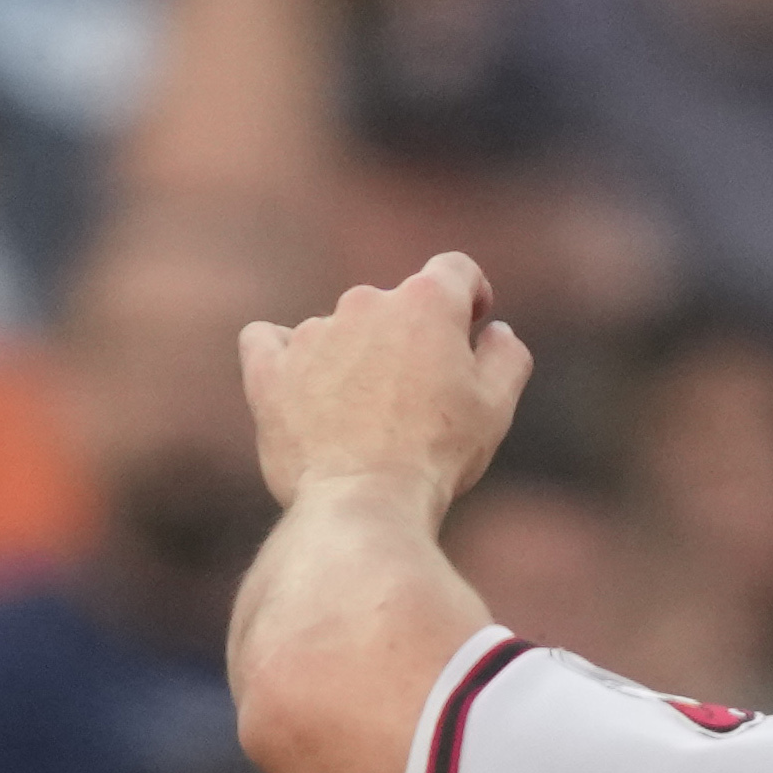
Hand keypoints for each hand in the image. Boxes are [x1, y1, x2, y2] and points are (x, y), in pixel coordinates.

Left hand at [238, 252, 531, 516]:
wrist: (364, 502)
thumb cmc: (437, 454)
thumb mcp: (495, 407)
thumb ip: (505, 357)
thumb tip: (495, 332)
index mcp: (427, 301)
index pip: (455, 271)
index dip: (470, 295)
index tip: (469, 325)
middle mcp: (366, 302)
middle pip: (394, 305)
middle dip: (408, 340)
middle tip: (417, 399)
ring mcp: (313, 333)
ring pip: (338, 330)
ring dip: (352, 358)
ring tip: (360, 419)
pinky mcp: (269, 370)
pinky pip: (266, 341)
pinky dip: (283, 357)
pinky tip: (295, 387)